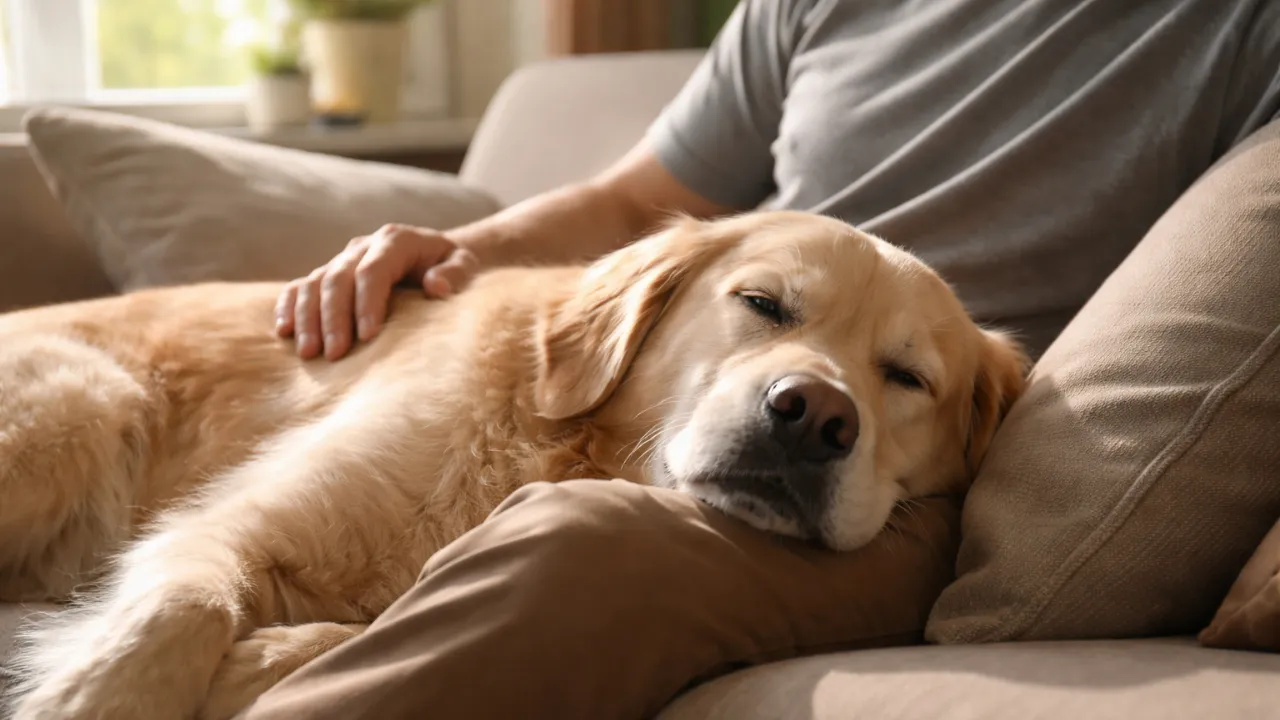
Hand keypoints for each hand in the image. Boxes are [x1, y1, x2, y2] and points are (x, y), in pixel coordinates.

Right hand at [275, 224, 480, 359]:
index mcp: (396, 240)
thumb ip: (456, 274)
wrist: (435, 256)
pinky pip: (300, 286)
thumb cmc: (452, 267)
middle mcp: (363, 246)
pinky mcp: (328, 273)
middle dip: (333, 318)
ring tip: (309, 354)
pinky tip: (284, 332)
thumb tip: (436, 287)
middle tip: (333, 355)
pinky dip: (288, 307)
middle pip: (338, 278)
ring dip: (308, 318)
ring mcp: (342, 259)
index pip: (373, 270)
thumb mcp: (466, 266)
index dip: (367, 303)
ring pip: (314, 283)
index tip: (367, 338)